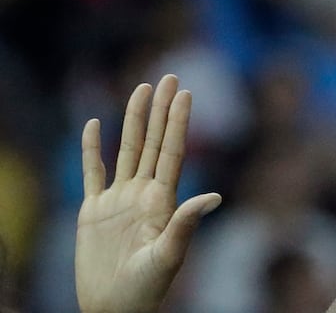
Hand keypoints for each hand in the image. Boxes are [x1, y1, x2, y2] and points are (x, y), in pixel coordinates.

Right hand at [76, 75, 220, 312]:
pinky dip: (91, 149)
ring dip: (132, 119)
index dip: (178, 121)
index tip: (186, 93)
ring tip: (140, 89)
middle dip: (160, 109)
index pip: (172, 151)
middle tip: (169, 76)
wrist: (113, 309)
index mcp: (163, 200)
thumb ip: (185, 224)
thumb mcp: (168, 256)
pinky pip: (92, 173)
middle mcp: (142, 193)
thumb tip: (214, 196)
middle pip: (152, 141)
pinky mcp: (93, 211)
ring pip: (126, 149)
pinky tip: (95, 125)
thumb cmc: (146, 289)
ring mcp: (118, 200)